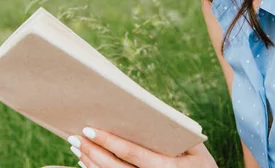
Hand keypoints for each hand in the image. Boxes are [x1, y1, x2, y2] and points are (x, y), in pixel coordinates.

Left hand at [43, 127, 217, 167]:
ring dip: (90, 163)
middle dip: (91, 152)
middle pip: (114, 167)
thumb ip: (173, 132)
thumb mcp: (195, 147)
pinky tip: (86, 162)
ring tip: (76, 146)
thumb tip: (144, 112)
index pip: (130, 153)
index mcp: (166, 167)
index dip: (107, 141)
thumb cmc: (201, 164)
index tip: (89, 129)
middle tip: (74, 137)